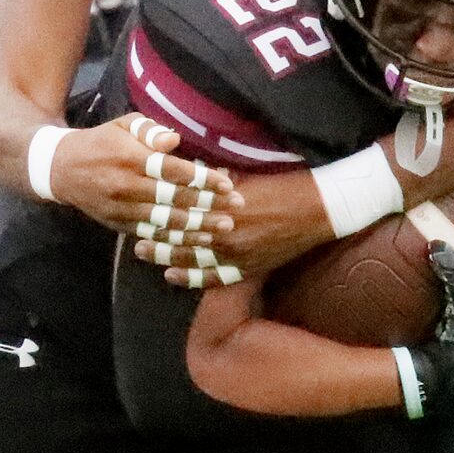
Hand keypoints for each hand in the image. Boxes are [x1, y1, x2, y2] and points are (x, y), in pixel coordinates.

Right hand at [59, 115, 241, 251]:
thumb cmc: (101, 142)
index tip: (228, 183)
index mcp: (130, 157)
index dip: (202, 178)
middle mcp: (127, 185)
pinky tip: (196, 240)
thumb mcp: (122, 125)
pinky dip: (175, 239)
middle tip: (237, 208)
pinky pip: (151, 234)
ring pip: (165, 221)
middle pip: (174, 199)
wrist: (62, 169)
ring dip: (197, 226)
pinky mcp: (119, 224)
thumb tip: (174, 140)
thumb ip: (149, 130)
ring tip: (222, 228)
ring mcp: (122, 208)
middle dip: (208, 204)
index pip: (173, 171)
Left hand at [138, 163, 329, 285]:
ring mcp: (236, 255)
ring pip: (190, 259)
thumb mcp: (245, 174)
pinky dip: (191, 278)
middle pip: (179, 237)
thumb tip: (189, 174)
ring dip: (164, 256)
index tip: (139, 207)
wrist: (320, 209)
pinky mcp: (248, 268)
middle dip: (155, 235)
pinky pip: (213, 278)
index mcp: (222, 205)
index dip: (158, 211)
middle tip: (132, 232)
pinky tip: (173, 276)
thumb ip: (214, 180)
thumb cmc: (285, 184)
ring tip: (144, 252)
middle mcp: (224, 233)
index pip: (180, 211)